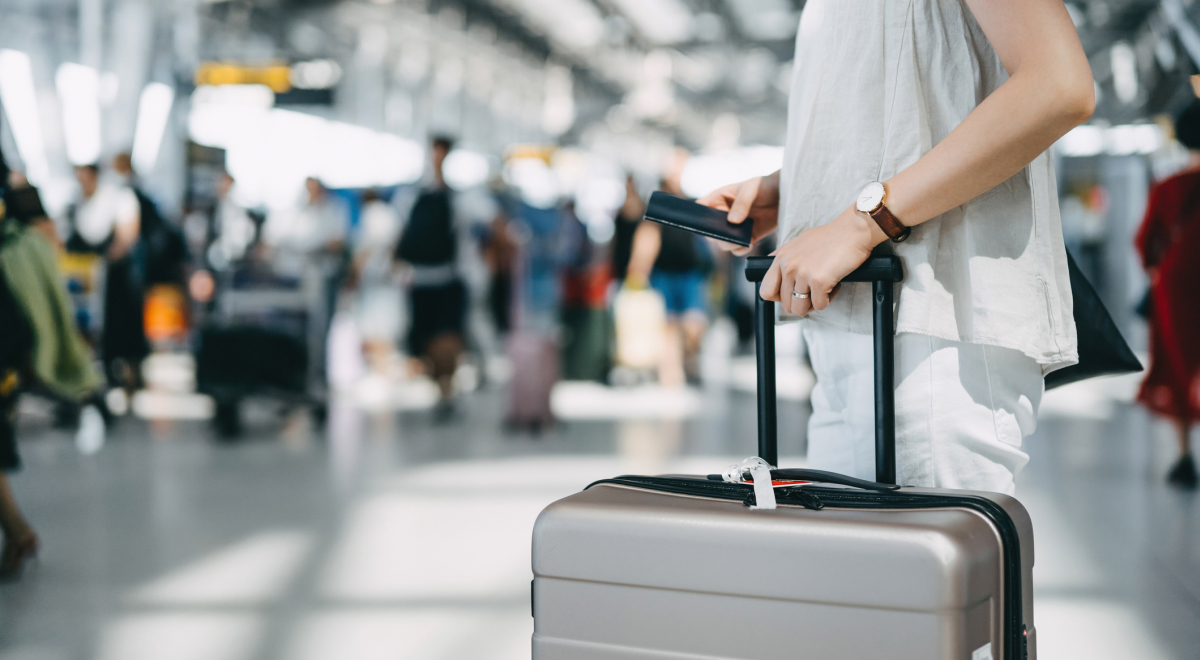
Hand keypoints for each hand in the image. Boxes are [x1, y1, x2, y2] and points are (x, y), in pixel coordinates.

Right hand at [696, 170, 779, 255]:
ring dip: (729, 244)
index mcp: (718, 199)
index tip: (703, 223)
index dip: (697, 217)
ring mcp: (734, 228)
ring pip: (723, 243)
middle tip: (726, 235)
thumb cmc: (764, 186)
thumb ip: (742, 203)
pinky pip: (738, 249)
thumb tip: (732, 221)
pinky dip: (741, 249)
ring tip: (740, 241)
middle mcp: (723, 216)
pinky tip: (749, 244)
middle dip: (716, 235)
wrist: (784, 195)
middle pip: (710, 231)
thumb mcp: (751, 189)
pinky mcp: (747, 237)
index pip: (700, 209)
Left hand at [762, 205, 888, 315]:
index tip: (792, 294)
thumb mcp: (799, 242)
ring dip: (814, 304)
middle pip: (785, 304)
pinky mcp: (819, 281)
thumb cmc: (831, 236)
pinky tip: (834, 284)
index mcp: (781, 257)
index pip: (766, 291)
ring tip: (823, 289)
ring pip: (800, 309)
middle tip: (813, 293)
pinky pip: (820, 305)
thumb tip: (771, 263)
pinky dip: (828, 299)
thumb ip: (784, 256)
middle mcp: (788, 266)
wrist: (853, 230)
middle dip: (801, 303)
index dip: (779, 298)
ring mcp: (802, 274)